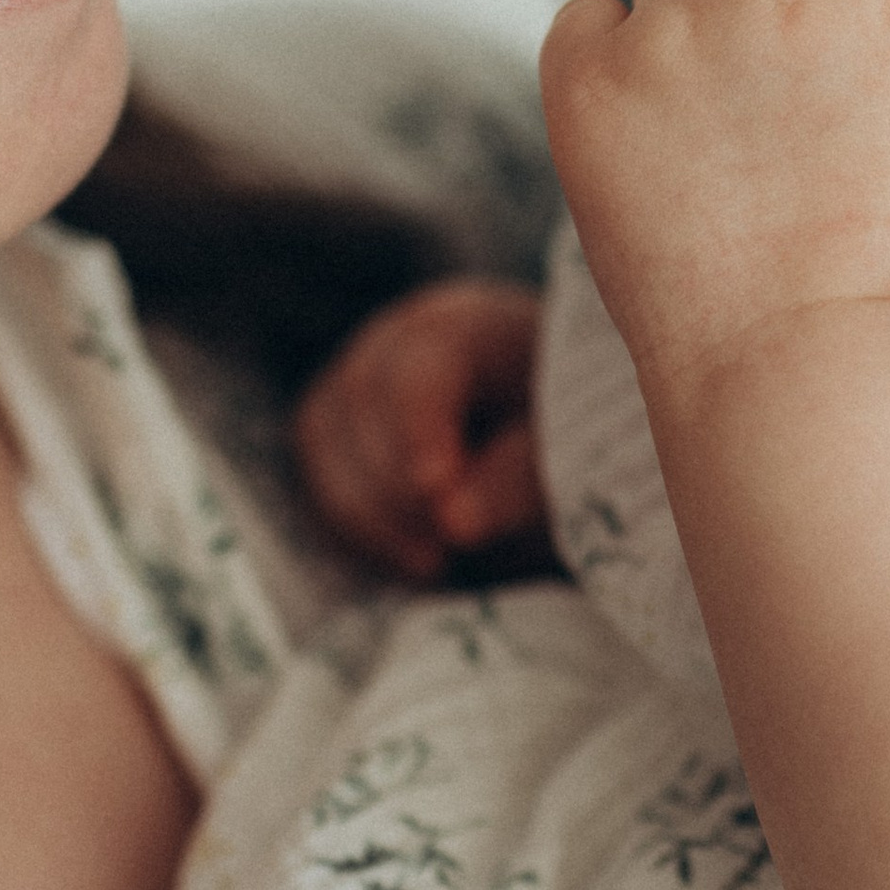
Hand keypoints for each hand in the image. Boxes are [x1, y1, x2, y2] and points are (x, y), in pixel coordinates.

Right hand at [291, 277, 548, 582]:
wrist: (546, 440)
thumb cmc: (570, 437)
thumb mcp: (567, 456)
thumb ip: (517, 480)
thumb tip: (455, 520)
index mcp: (469, 325)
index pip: (422, 369)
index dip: (420, 433)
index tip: (437, 494)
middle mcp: (399, 338)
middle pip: (361, 401)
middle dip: (397, 488)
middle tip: (450, 549)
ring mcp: (356, 378)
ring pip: (323, 441)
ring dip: (371, 517)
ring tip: (437, 564)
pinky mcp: (334, 428)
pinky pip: (318, 477)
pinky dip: (355, 528)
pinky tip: (411, 557)